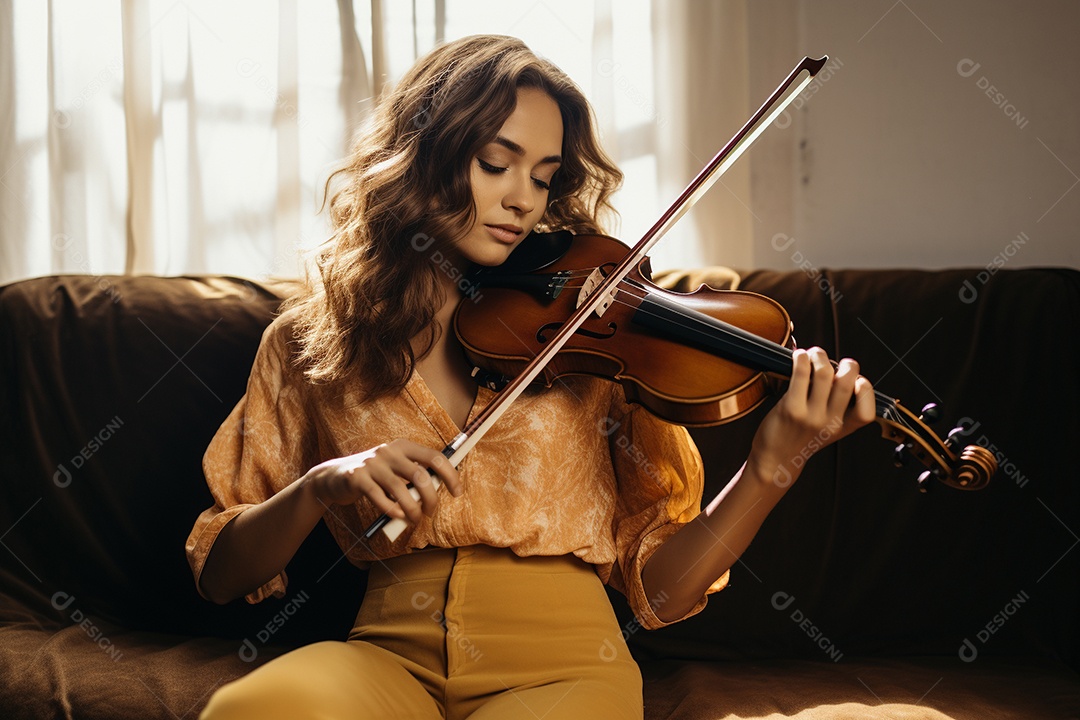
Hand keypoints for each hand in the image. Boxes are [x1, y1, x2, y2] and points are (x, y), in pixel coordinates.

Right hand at [302, 439, 460, 524]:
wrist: (334, 477)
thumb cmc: (373, 476)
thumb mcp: (395, 468)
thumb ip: (415, 475)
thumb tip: (442, 488)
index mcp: (402, 446)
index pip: (434, 457)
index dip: (450, 475)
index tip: (457, 493)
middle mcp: (388, 451)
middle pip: (420, 476)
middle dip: (431, 499)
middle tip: (430, 513)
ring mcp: (372, 464)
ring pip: (401, 490)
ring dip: (413, 510)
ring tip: (414, 520)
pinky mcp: (357, 478)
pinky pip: (380, 498)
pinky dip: (392, 511)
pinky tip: (397, 517)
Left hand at [750, 347, 875, 485]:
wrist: (775, 460)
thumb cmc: (799, 439)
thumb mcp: (828, 431)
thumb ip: (839, 408)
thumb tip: (842, 372)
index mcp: (843, 428)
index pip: (867, 411)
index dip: (866, 391)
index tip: (857, 381)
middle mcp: (830, 422)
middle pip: (847, 382)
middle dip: (845, 363)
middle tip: (833, 361)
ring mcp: (811, 416)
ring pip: (825, 373)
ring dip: (819, 356)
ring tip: (813, 355)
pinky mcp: (791, 408)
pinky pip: (801, 375)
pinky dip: (801, 359)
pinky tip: (799, 356)